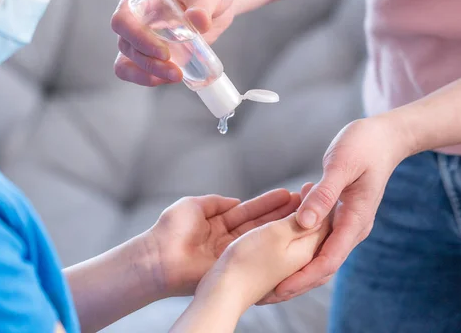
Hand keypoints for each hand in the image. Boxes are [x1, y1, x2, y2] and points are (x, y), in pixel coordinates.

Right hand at [111, 0, 238, 85]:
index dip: (138, 38)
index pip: (124, 18)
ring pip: (128, 60)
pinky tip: (172, 78)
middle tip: (176, 73)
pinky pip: (139, 69)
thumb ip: (203, 5)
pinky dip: (150, 78)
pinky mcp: (154, 50)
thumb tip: (197, 20)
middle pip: (126, 44)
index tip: (164, 52)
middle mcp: (137, 15)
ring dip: (148, 74)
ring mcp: (143, 34)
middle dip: (148, 63)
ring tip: (176, 76)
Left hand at [148, 189, 300, 296]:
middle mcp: (228, 239)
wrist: (157, 257)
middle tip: (303, 202)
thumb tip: (234, 201)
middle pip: (259, 224)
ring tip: (302, 213)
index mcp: (217, 224)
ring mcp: (231, 253)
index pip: (248, 212)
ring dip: (280, 225)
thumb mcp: (193, 206)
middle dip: (280, 213)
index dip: (267, 203)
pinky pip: (253, 251)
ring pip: (259, 237)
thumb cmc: (169, 231)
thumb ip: (215, 203)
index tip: (287, 194)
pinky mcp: (231, 265)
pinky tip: (288, 233)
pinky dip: (270, 242)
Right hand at [195, 183, 329, 310]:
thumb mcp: (277, 234)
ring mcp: (284, 268)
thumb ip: (299, 221)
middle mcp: (299, 262)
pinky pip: (282, 245)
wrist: (223, 292)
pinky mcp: (269, 270)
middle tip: (303, 189)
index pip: (324, 224)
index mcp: (307, 252)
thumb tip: (319, 211)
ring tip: (290, 199)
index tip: (308, 184)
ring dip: (294, 217)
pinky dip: (283, 229)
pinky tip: (276, 223)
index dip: (319, 202)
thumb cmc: (249, 261)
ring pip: (295, 237)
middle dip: (310, 210)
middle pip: (311, 231)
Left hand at [261, 117, 414, 303]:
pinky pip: (318, 240)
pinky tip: (278, 249)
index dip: (303, 277)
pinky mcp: (339, 217)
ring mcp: (347, 224)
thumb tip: (303, 222)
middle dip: (296, 283)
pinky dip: (299, 248)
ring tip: (267, 281)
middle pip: (323, 266)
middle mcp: (352, 228)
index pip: (328, 259)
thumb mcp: (341, 164)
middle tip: (265, 295)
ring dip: (296, 269)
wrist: (384, 138)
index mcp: (355, 219)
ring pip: (320, 256)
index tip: (279, 289)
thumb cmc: (365, 146)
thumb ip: (324, 193)